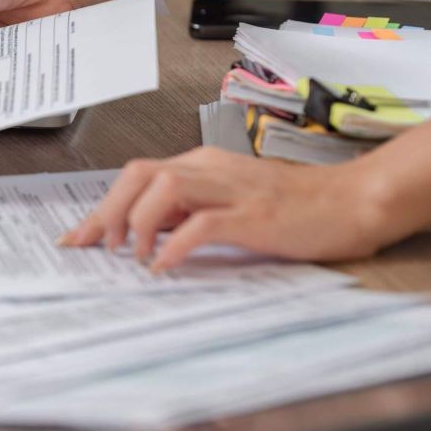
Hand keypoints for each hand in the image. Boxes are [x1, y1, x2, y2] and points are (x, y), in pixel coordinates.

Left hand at [58, 148, 392, 269]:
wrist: (353, 201)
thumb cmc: (294, 207)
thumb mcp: (231, 203)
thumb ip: (191, 211)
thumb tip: (146, 234)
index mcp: (202, 165)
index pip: (138, 175)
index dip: (103, 206)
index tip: (78, 237)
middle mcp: (211, 169)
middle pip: (140, 174)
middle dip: (109, 211)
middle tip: (93, 247)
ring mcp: (233, 189)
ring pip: (165, 187)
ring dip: (139, 222)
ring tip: (132, 255)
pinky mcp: (255, 213)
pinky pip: (204, 222)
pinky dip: (177, 244)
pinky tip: (164, 266)